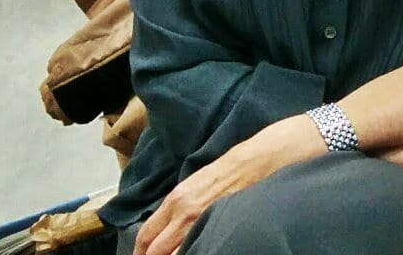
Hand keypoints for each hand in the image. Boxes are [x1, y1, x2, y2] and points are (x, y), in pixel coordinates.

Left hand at [134, 116, 322, 254]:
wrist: (261, 158)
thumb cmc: (232, 167)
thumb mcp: (197, 182)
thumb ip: (180, 204)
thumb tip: (167, 227)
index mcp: (176, 199)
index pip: (146, 235)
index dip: (140, 252)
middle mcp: (184, 211)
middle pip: (155, 250)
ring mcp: (202, 220)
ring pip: (175, 253)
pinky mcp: (221, 222)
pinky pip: (200, 247)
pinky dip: (194, 252)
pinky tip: (199, 252)